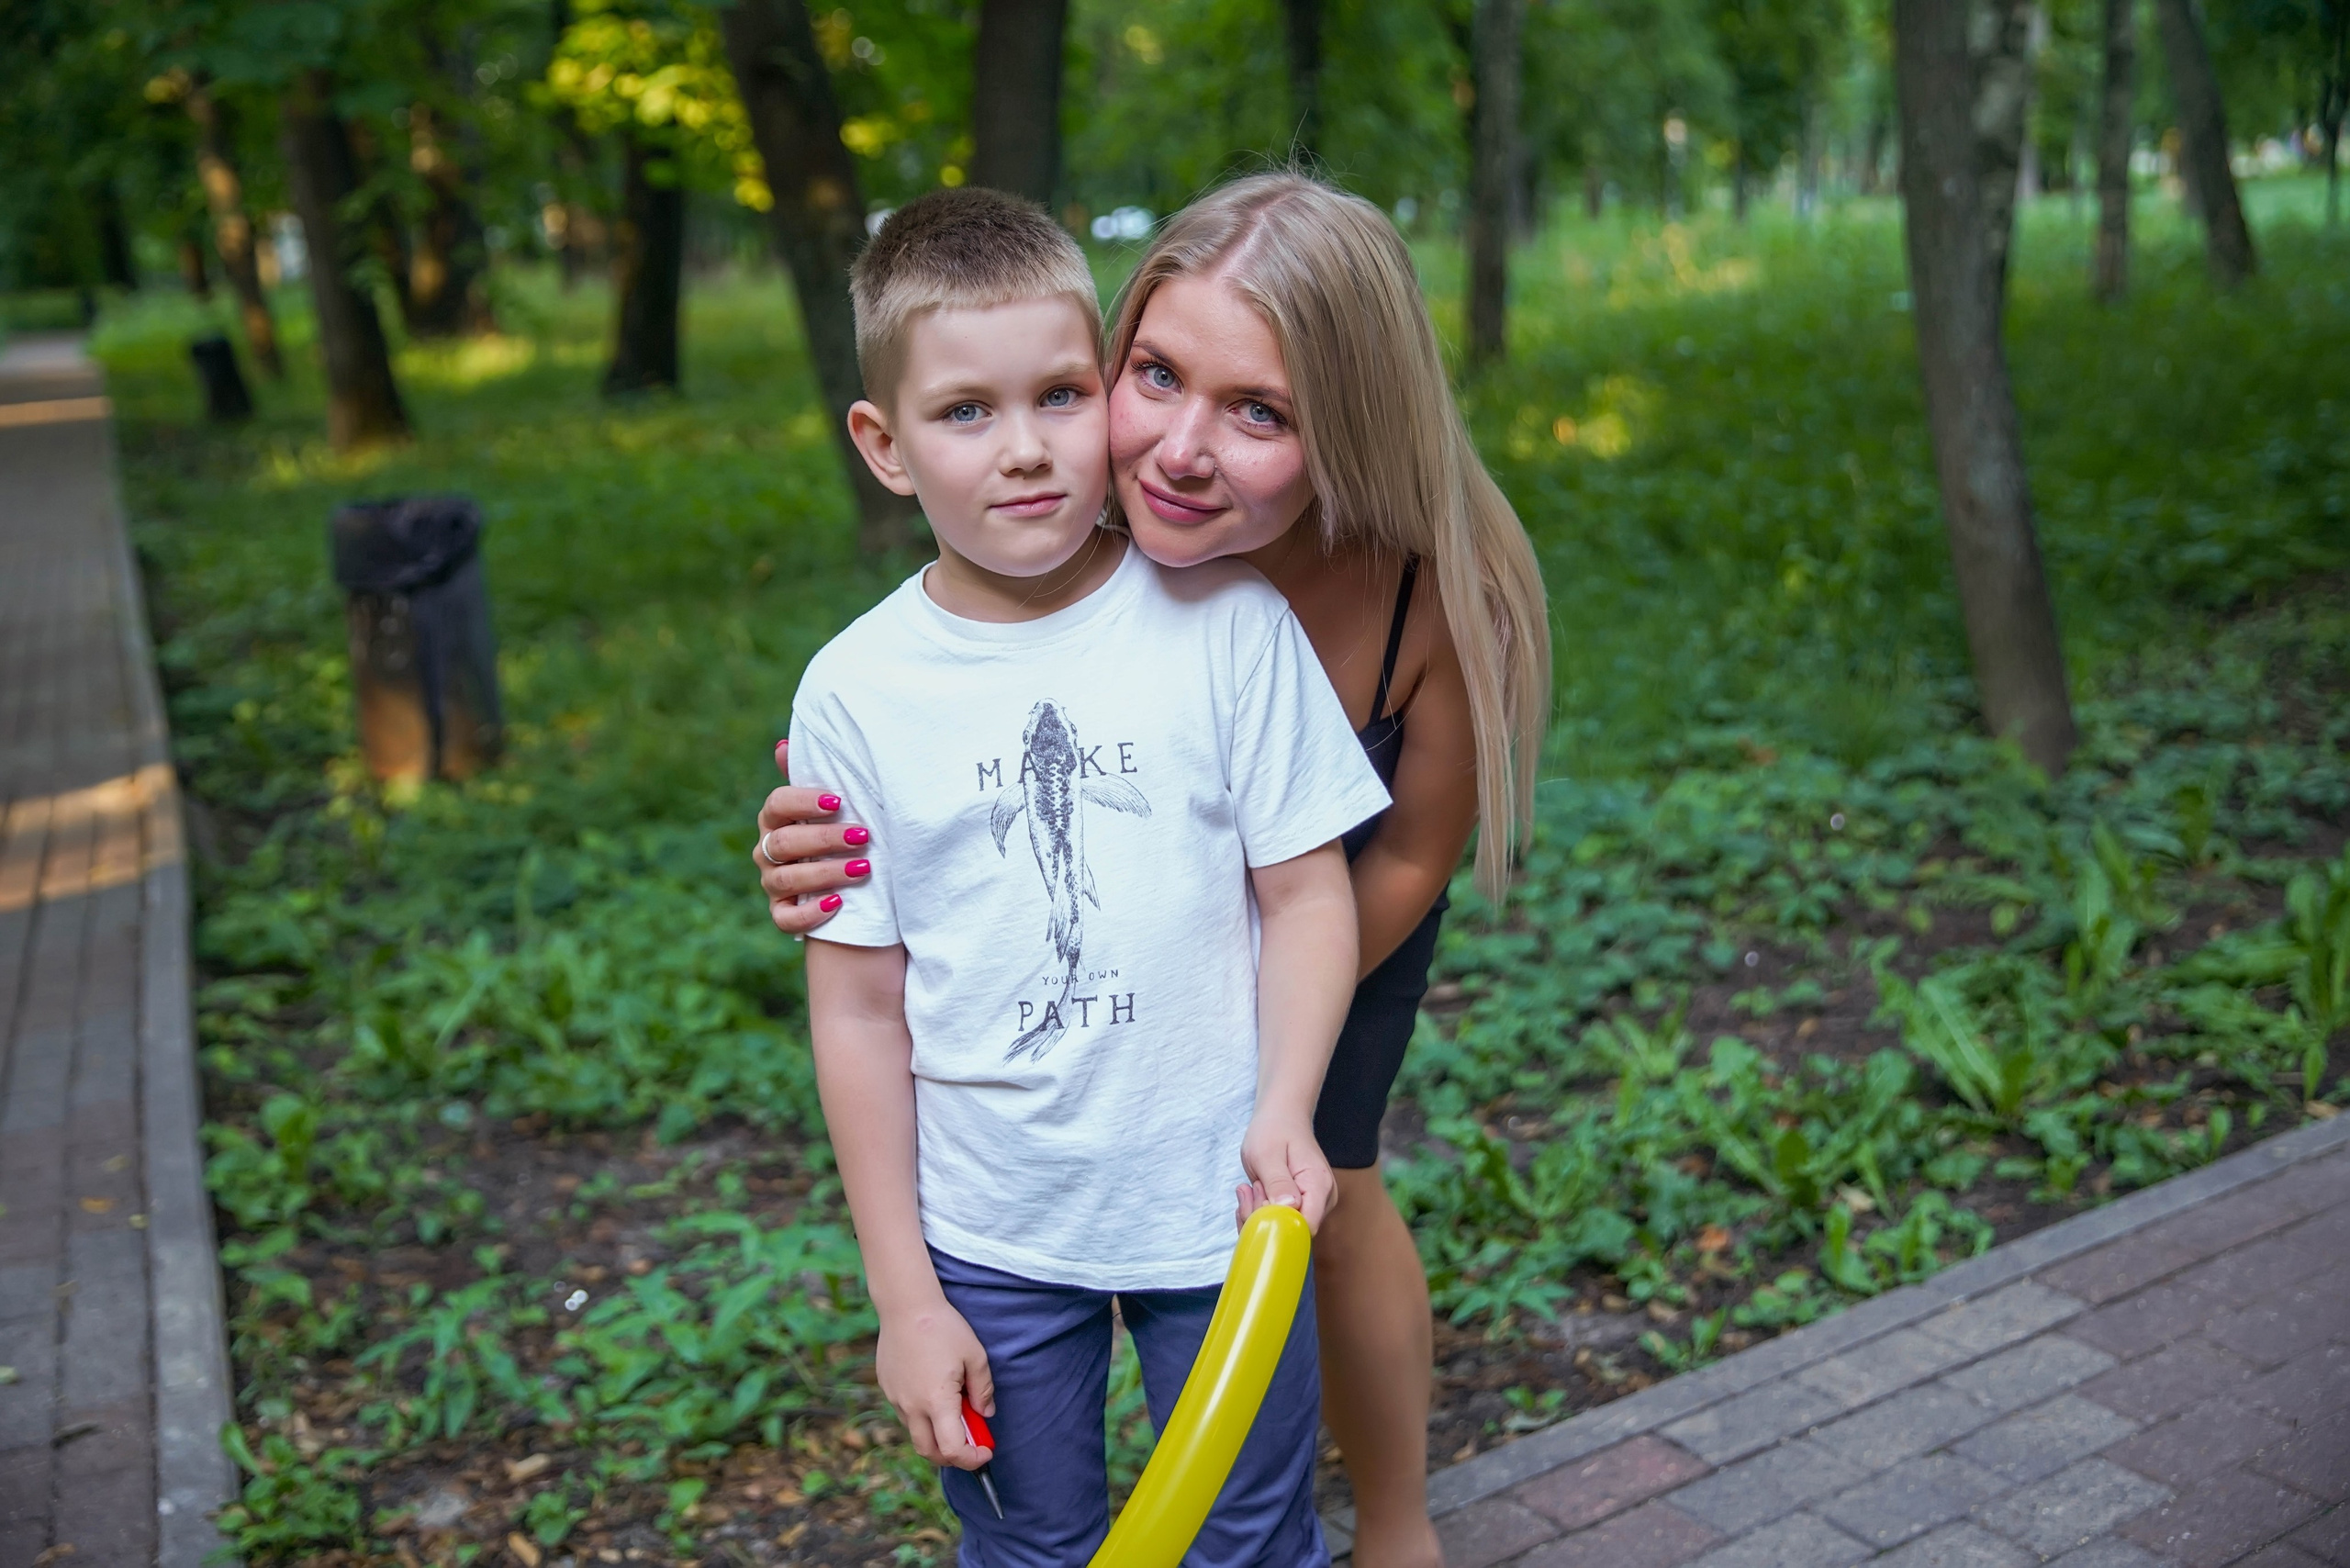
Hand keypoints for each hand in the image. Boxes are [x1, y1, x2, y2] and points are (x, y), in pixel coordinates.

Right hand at [756, 738, 872, 934]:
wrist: (845, 883)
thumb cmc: (835, 832)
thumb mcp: (826, 806)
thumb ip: (807, 776)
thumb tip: (783, 743)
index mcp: (776, 819)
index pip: (777, 805)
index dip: (804, 802)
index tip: (837, 802)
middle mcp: (767, 850)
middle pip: (785, 843)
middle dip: (825, 839)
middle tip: (863, 837)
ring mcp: (772, 884)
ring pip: (787, 880)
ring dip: (826, 874)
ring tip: (864, 869)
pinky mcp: (782, 914)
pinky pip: (785, 919)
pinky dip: (810, 914)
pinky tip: (837, 904)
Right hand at [875, 1294, 996, 1470]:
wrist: (906, 1306)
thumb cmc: (944, 1328)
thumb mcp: (975, 1356)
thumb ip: (983, 1390)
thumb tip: (985, 1414)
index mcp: (937, 1402)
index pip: (952, 1450)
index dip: (972, 1459)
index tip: (985, 1451)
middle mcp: (912, 1406)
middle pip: (929, 1452)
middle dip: (952, 1457)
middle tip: (971, 1444)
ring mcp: (896, 1399)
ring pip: (916, 1433)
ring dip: (936, 1435)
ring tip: (954, 1411)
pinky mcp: (887, 1388)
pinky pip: (905, 1414)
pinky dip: (922, 1416)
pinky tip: (934, 1392)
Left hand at [1235, 1113, 1333, 1232]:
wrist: (1282, 1117)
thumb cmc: (1274, 1130)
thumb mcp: (1267, 1154)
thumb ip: (1277, 1183)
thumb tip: (1288, 1210)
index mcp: (1319, 1185)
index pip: (1306, 1226)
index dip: (1278, 1224)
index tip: (1259, 1202)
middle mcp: (1322, 1200)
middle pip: (1293, 1230)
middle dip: (1263, 1217)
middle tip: (1250, 1189)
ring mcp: (1313, 1205)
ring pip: (1282, 1228)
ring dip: (1258, 1213)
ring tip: (1252, 1186)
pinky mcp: (1301, 1207)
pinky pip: (1278, 1221)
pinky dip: (1259, 1212)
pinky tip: (1253, 1192)